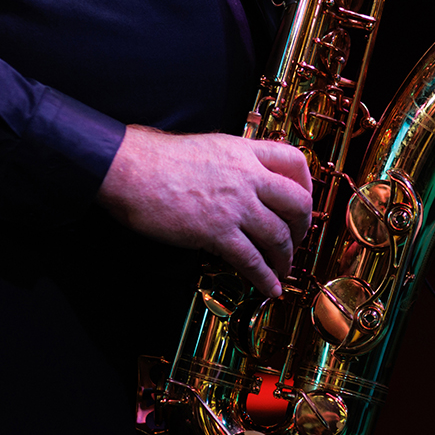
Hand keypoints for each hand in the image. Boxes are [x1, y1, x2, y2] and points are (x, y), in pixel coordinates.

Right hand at [97, 126, 312, 296]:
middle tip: (296, 239)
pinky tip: (268, 287)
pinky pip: (252, 260)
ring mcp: (235, 205)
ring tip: (282, 269)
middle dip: (303, 227)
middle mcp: (247, 176)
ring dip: (285, 258)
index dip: (306, 184)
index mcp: (243, 151)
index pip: (295, 161)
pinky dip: (265, 277)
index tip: (303, 201)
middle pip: (297, 202)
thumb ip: (231, 162)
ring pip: (279, 236)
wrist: (128, 169)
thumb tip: (241, 178)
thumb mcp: (206, 147)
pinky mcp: (217, 231)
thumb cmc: (156, 158)